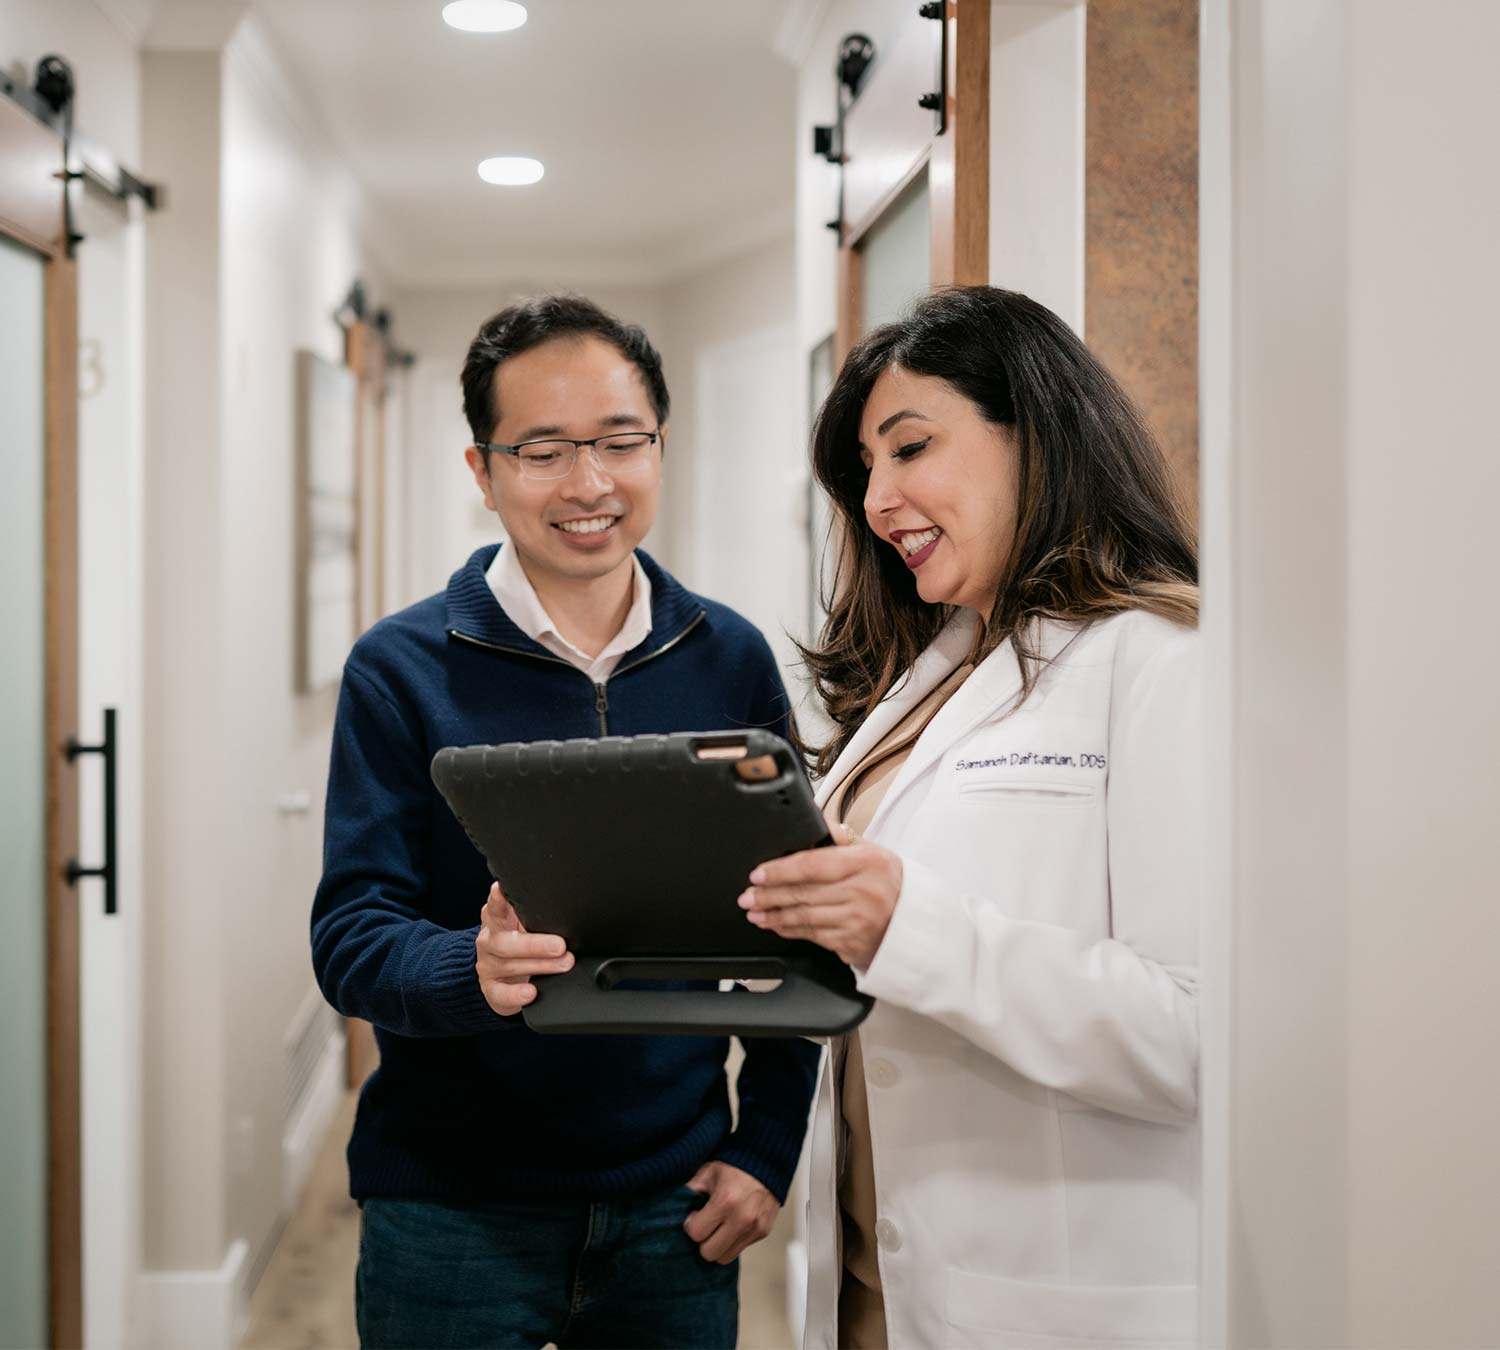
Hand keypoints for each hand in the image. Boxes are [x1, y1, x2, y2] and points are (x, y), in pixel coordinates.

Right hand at [475, 882, 572, 1015]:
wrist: (503, 975)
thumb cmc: (521, 942)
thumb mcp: (527, 925)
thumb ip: (539, 917)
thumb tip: (572, 914)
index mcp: (497, 919)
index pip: (496, 906)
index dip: (498, 899)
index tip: (502, 890)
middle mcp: (489, 940)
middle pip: (505, 941)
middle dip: (535, 944)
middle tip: (560, 945)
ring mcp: (487, 965)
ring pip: (509, 965)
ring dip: (539, 965)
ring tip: (563, 964)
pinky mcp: (490, 988)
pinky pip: (501, 992)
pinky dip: (516, 994)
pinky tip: (530, 992)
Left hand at [681, 1161, 779, 1263]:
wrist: (767, 1160)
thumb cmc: (733, 1166)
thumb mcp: (707, 1173)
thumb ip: (689, 1192)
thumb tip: (674, 1209)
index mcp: (725, 1201)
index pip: (696, 1234)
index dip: (691, 1225)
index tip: (695, 1215)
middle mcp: (742, 1218)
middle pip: (709, 1253)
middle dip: (703, 1240)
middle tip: (706, 1225)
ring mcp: (755, 1228)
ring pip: (725, 1257)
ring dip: (718, 1246)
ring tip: (719, 1227)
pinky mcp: (763, 1232)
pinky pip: (740, 1249)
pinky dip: (733, 1241)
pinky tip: (733, 1224)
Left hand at [738, 825, 902, 968]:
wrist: (916, 925)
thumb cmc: (892, 885)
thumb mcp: (874, 853)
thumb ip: (842, 839)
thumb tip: (815, 820)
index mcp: (866, 862)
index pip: (813, 864)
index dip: (780, 870)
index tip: (758, 873)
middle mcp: (863, 891)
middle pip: (803, 892)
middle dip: (768, 895)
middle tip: (747, 895)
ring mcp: (857, 921)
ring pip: (804, 917)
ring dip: (774, 915)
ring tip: (755, 911)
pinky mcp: (852, 944)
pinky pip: (813, 936)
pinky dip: (790, 930)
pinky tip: (777, 925)